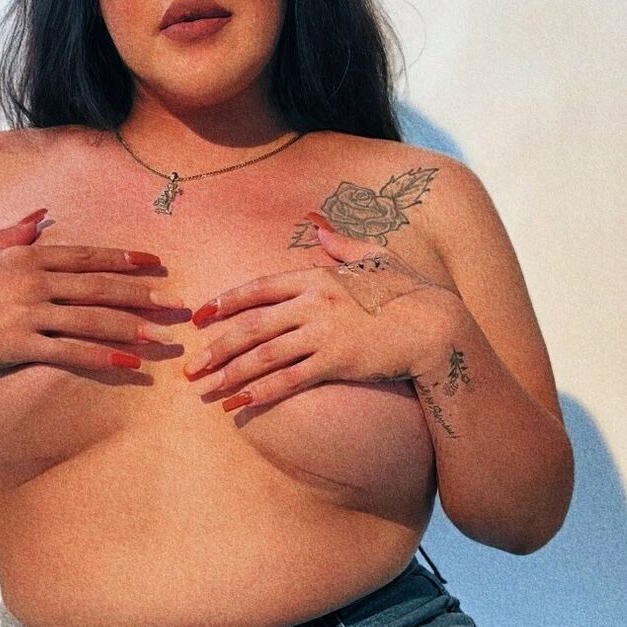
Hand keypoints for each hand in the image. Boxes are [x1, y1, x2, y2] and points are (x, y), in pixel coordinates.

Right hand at [0, 213, 185, 376]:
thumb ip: (9, 230)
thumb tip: (40, 214)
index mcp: (23, 255)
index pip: (83, 256)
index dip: (122, 259)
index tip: (153, 263)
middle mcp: (30, 280)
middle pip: (97, 286)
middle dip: (140, 295)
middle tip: (175, 304)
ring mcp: (26, 312)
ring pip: (90, 319)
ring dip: (131, 328)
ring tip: (162, 337)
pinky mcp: (18, 344)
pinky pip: (70, 351)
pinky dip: (103, 357)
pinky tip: (130, 364)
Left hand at [183, 219, 465, 411]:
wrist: (436, 327)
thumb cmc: (407, 291)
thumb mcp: (374, 257)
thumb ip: (340, 243)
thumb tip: (317, 221)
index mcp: (317, 276)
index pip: (259, 289)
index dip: (226, 303)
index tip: (200, 317)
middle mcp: (314, 302)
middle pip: (252, 325)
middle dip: (217, 346)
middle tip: (191, 365)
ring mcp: (323, 333)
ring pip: (263, 355)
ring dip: (230, 373)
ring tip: (205, 389)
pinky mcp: (336, 362)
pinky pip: (289, 380)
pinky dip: (260, 393)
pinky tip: (238, 405)